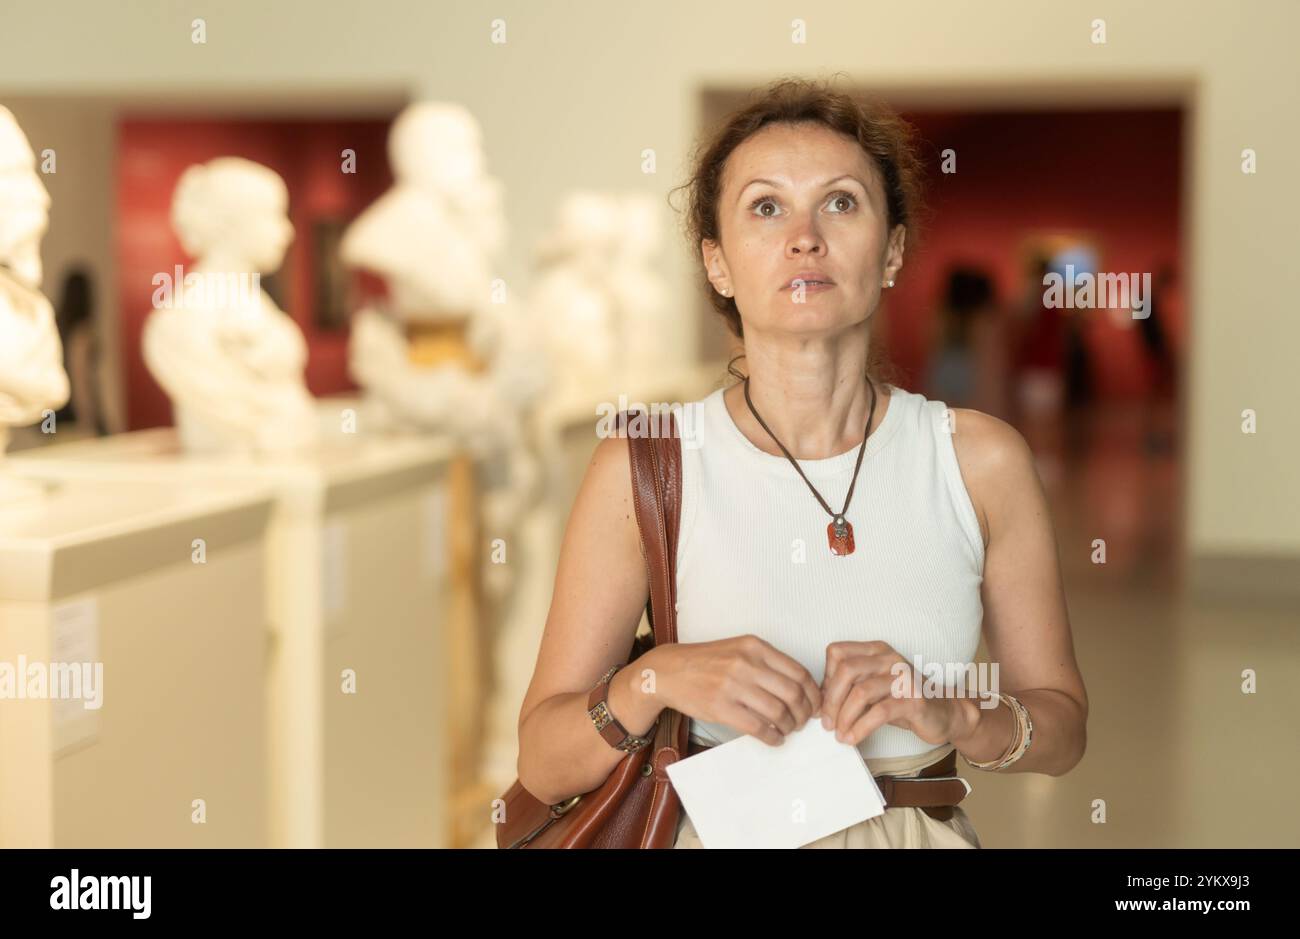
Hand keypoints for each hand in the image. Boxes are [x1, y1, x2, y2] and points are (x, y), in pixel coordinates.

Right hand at [656, 636, 822, 746]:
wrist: (669, 671)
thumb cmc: (706, 661)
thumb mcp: (739, 649)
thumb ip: (767, 663)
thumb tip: (800, 688)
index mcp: (755, 646)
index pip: (799, 672)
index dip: (813, 694)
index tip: (815, 705)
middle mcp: (746, 663)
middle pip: (793, 693)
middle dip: (805, 713)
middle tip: (803, 721)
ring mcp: (733, 685)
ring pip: (778, 712)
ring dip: (790, 726)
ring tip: (788, 730)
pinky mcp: (721, 707)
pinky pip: (758, 727)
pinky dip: (773, 737)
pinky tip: (774, 738)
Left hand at [818, 641, 966, 746]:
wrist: (943, 713)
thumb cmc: (902, 701)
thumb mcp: (872, 689)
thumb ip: (849, 688)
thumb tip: (819, 702)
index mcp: (875, 650)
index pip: (836, 653)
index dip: (825, 678)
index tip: (825, 703)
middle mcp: (889, 658)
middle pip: (845, 670)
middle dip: (831, 700)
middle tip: (827, 724)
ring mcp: (903, 677)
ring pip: (861, 692)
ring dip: (845, 717)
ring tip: (840, 735)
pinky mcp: (914, 699)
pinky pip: (880, 712)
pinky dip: (861, 728)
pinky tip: (853, 738)